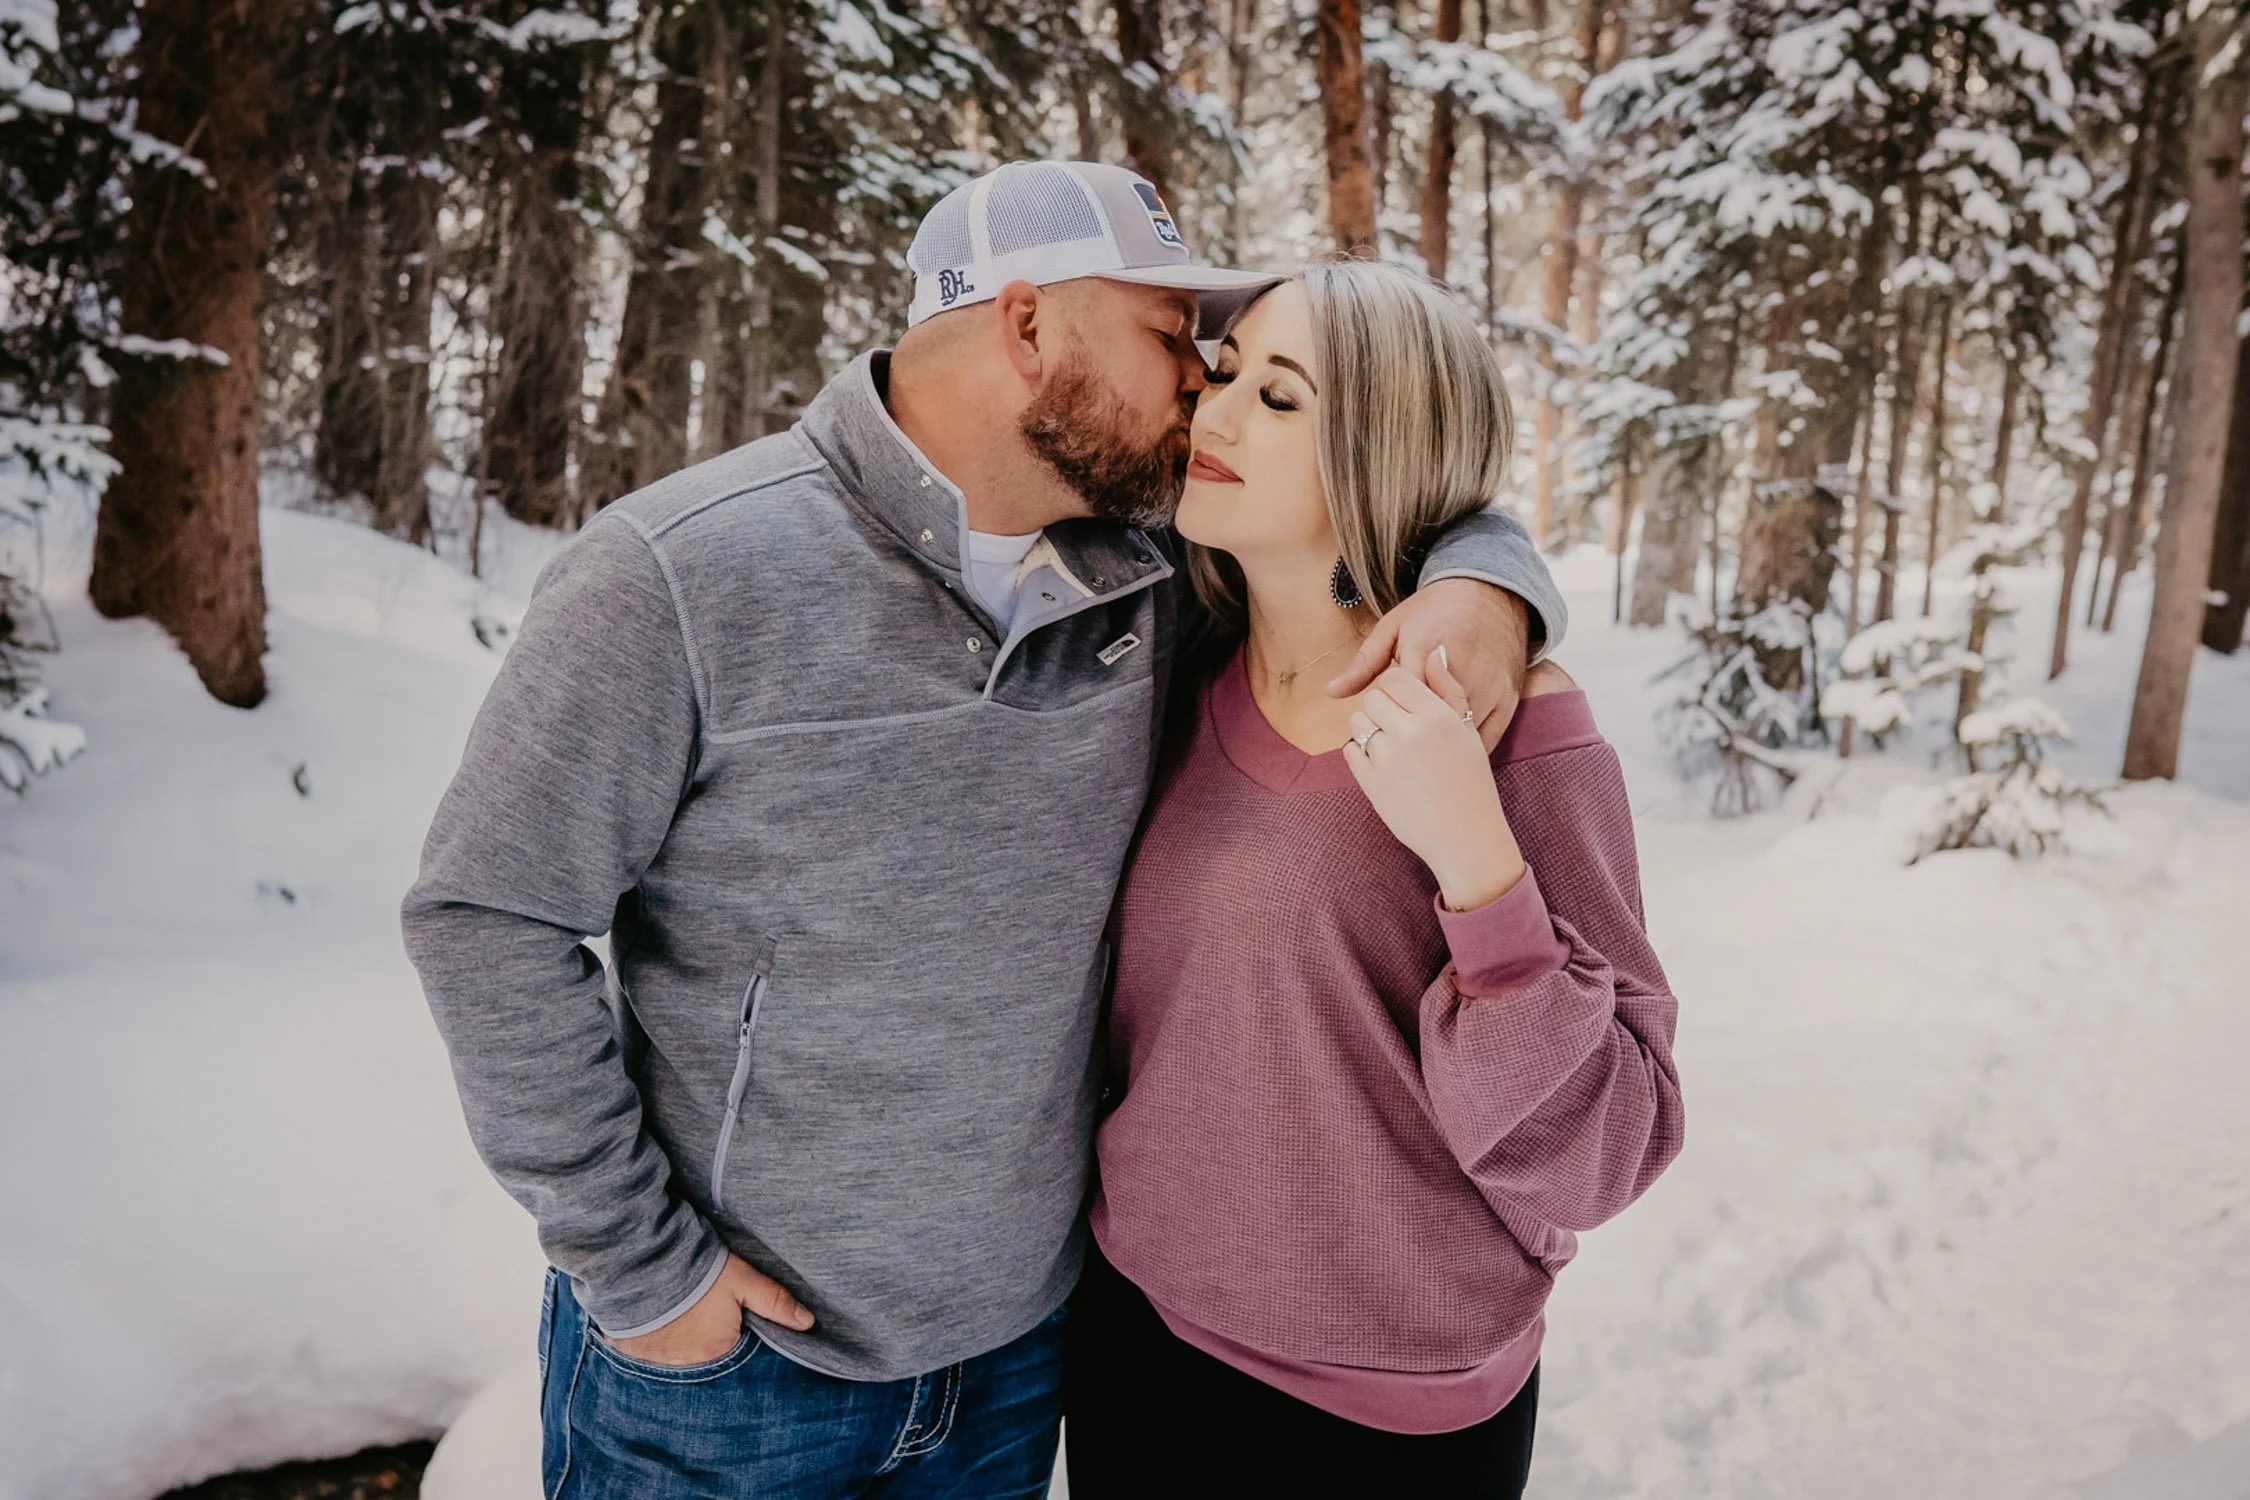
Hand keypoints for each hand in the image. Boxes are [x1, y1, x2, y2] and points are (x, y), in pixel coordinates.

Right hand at [606, 1253, 813, 1366]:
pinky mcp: (627, 1349)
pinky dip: (647, 1341)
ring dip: (675, 1343)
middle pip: (701, 1358)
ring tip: (675, 1316)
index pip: (731, 1353)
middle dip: (702, 1342)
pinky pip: (642, 1353)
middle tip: (698, 1314)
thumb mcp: (742, 1280)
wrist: (641, 1257)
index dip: (731, 1337)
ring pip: (671, 1357)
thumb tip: (808, 1323)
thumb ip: (774, 1302)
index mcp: (715, 1352)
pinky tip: (651, 1321)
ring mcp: (652, 1359)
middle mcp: (684, 1365)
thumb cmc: (697, 1269)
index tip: (724, 1319)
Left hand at [1328, 578, 1531, 751]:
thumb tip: (1332, 692)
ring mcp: (1488, 686)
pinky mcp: (1508, 699)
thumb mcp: (1394, 627)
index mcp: (1425, 649)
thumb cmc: (1435, 612)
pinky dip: (1465, 748)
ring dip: (1439, 743)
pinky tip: (1449, 746)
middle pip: (1427, 721)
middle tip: (1403, 730)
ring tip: (1424, 740)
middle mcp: (1460, 670)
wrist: (1491, 596)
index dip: (1387, 714)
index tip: (1384, 714)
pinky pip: (1484, 738)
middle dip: (1411, 730)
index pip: (1397, 700)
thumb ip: (1365, 663)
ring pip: (1457, 734)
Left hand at [1342, 655, 1526, 912]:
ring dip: (1367, 727)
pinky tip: (1382, 764)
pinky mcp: (1371, 783)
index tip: (1401, 698)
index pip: (1395, 678)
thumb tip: (1433, 652)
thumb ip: (1448, 690)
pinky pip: (1350, 751)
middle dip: (1380, 705)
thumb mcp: (1468, 731)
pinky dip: (1361, 753)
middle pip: (1373, 696)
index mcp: (1438, 717)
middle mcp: (1411, 733)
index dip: (1394, 685)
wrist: (1466, 837)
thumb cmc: (1471, 783)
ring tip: (1390, 744)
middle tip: (1395, 722)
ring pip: (1357, 721)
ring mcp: (1387, 759)